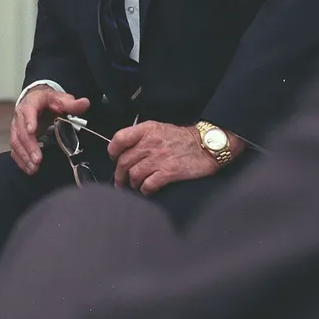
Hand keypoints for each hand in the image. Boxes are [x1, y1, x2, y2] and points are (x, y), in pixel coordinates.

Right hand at [10, 87, 90, 175]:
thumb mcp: (60, 99)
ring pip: (16, 142)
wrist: (36, 100)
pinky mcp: (16, 137)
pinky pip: (14, 149)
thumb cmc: (48, 101)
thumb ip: (71, 103)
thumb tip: (85, 103)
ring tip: (34, 168)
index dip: (29, 121)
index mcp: (31, 103)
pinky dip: (21, 160)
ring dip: (24, 156)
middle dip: (29, 146)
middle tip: (38, 159)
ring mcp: (16, 127)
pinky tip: (29, 169)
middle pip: (21, 131)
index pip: (28, 111)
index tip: (32, 131)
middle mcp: (20, 116)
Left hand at [109, 121, 242, 194]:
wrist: (206, 145)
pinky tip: (147, 191)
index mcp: (146, 130)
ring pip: (134, 175)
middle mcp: (150, 143)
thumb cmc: (182, 138)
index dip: (113, 151)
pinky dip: (145, 190)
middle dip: (119, 175)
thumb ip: (141, 136)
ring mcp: (159, 158)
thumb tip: (125, 150)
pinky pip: (148, 184)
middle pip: (124, 161)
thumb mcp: (159, 128)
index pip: (119, 139)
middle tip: (120, 182)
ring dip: (132, 184)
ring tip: (135, 186)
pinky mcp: (169, 172)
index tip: (113, 158)